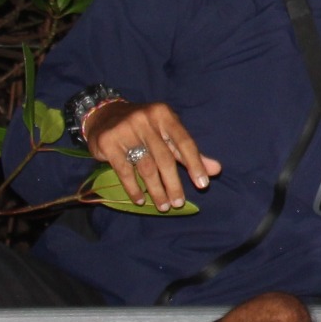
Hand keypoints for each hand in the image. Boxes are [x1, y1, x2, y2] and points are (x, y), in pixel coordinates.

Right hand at [81, 99, 221, 210]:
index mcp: (164, 115)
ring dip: (156, 190)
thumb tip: (216, 170)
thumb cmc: (144, 128)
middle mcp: (145, 120)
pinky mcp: (109, 143)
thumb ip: (188, 152)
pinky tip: (140, 200)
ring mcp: (125, 130)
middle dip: (174, 184)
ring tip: (163, 206)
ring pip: (146, 167)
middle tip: (179, 203)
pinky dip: (134, 189)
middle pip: (165, 158)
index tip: (203, 185)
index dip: (195, 164)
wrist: (104, 116)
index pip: (184, 142)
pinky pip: (125, 171)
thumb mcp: (167, 134)